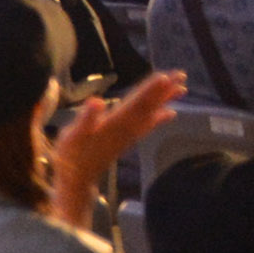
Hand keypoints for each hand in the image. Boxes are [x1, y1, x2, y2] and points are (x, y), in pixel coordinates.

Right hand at [49, 70, 184, 219]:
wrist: (77, 177)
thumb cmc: (71, 154)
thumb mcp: (72, 134)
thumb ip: (86, 118)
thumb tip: (96, 101)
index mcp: (115, 123)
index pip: (136, 103)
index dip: (150, 90)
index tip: (165, 77)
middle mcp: (127, 128)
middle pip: (148, 105)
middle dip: (163, 90)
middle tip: (181, 75)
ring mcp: (129, 134)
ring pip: (151, 114)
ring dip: (165, 100)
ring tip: (181, 88)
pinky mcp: (127, 139)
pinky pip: (148, 125)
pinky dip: (160, 118)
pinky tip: (169, 113)